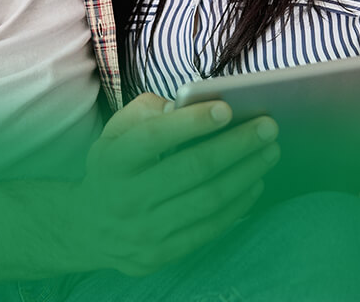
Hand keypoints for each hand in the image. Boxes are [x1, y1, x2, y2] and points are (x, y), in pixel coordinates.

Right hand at [70, 94, 280, 275]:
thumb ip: (143, 112)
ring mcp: (144, 230)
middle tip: (268, 127)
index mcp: (113, 161)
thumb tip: (182, 104)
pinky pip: (209, 228)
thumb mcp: (113, 134)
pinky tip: (254, 183)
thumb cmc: (113, 170)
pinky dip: (238, 205)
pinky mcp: (161, 254)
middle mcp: (126, 198)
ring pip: (208, 199)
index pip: (154, 137)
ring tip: (270, 152)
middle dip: (237, 145)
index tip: (227, 108)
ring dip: (246, 173)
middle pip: (192, 168)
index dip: (192, 122)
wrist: (89, 228)